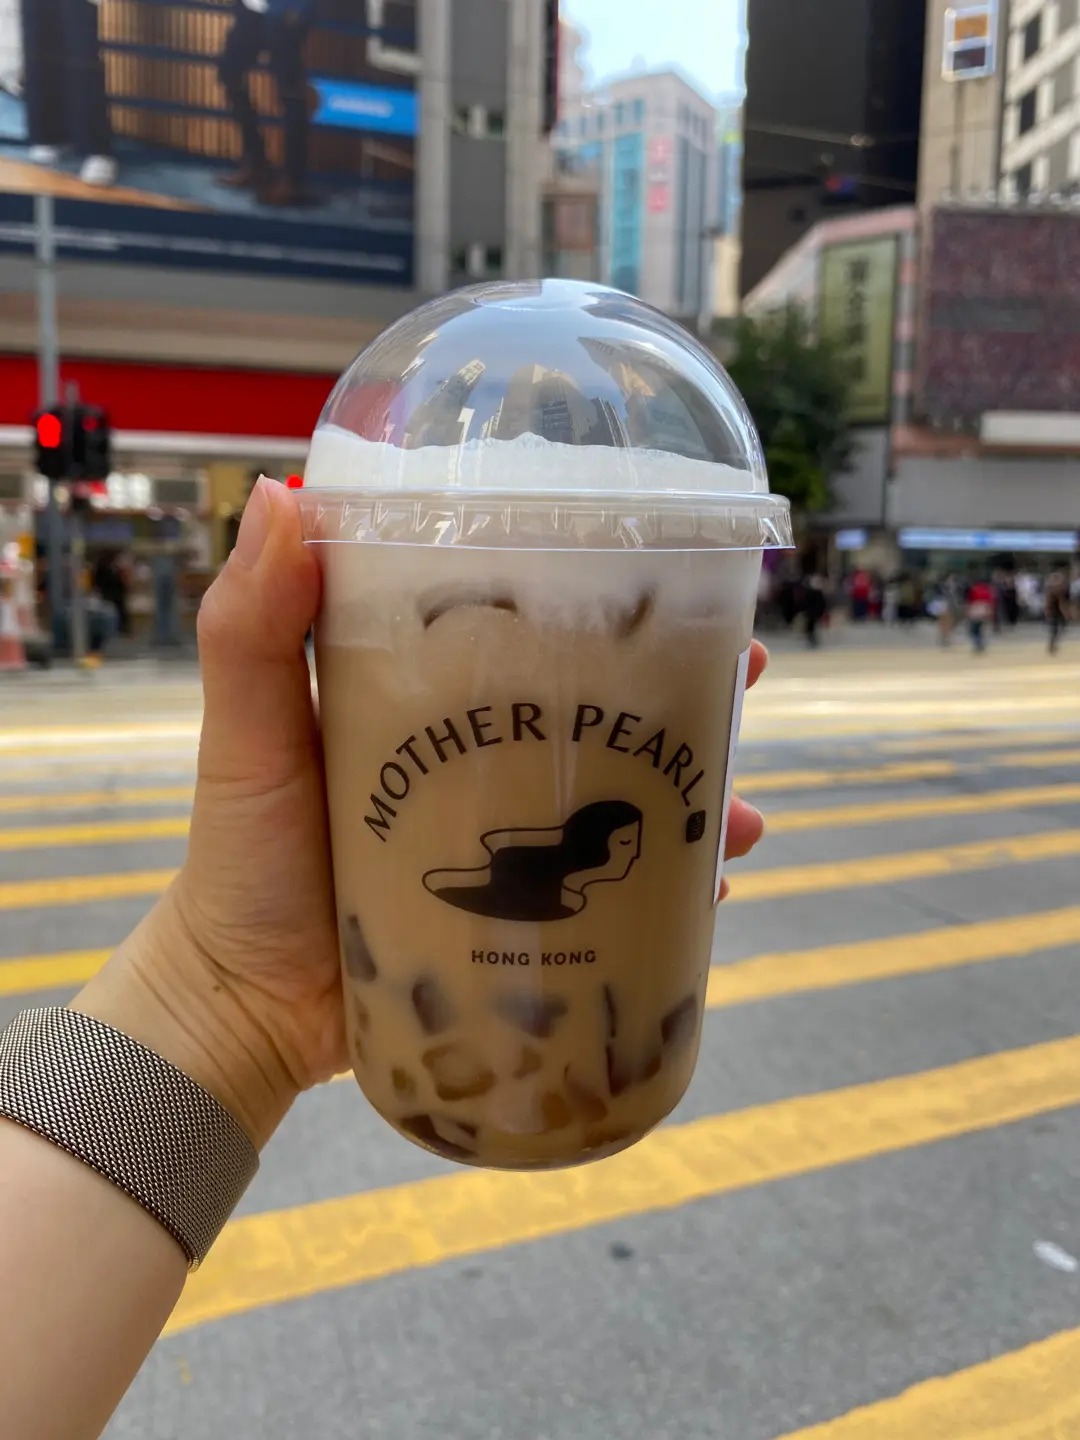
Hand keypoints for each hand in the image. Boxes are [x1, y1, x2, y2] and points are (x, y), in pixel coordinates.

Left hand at [75, 481, 768, 1144]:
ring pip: (624, 807)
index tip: (674, 569)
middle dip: (685, 691)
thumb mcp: (251, 730)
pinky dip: (672, 898)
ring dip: (698, 801)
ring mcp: (512, 843)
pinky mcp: (525, 923)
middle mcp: (484, 761)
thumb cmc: (246, 857)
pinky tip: (719, 894)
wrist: (248, 1002)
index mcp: (431, 699)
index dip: (604, 599)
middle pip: (602, 711)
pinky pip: (617, 902)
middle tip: (747, 673)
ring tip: (747, 817)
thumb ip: (252, 626)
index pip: (531, 630)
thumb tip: (282, 492)